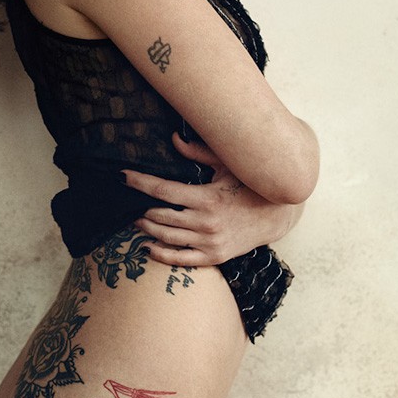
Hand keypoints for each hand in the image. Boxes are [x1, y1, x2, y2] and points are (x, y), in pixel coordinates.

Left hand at [123, 133, 302, 266]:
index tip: (122, 176)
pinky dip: (161, 254)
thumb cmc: (249, 185)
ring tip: (135, 219)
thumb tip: (173, 138)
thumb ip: (198, 152)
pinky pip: (181, 259)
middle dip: (139, 207)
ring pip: (166, 237)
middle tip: (126, 201)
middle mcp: (206, 223)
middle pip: (160, 215)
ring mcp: (209, 242)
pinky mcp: (214, 256)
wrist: (275, 217)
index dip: (139, 182)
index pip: (163, 190)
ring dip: (147, 228)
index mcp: (207, 198)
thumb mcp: (226, 165)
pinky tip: (148, 247)